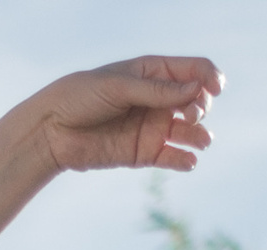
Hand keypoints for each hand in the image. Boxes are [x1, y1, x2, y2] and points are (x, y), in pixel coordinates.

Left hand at [37, 57, 221, 173]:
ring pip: (188, 130)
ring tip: (201, 140)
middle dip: (201, 107)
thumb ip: (156, 91)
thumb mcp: (119, 87)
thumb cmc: (81, 98)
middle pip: (196, 100)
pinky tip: (190, 161)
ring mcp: (151, 127)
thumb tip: (196, 91)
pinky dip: (184, 159)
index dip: (209, 78)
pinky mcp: (142, 153)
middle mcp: (157, 99)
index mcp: (153, 73)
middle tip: (187, 115)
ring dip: (200, 134)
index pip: (194, 71)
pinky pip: (171, 156)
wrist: (51, 130)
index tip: (215, 88)